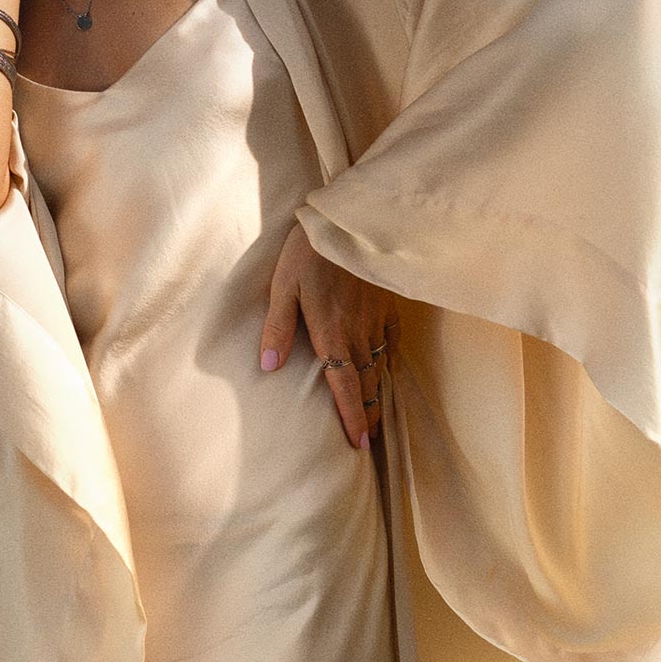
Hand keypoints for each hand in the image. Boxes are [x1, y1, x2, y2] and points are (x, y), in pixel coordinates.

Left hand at [259, 220, 400, 447]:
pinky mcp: (385, 302)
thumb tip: (269, 368)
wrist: (348, 219)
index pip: (344, 385)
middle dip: (367, 413)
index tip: (358, 443)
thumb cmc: (308, 251)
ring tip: (376, 414)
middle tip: (368, 440)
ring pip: (379, 364)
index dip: (351, 416)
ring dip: (377, 391)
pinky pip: (391, 339)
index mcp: (331, 333)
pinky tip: (387, 367)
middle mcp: (358, 332)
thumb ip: (277, 328)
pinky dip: (389, 359)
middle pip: (365, 381)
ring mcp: (376, 317)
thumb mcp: (283, 286)